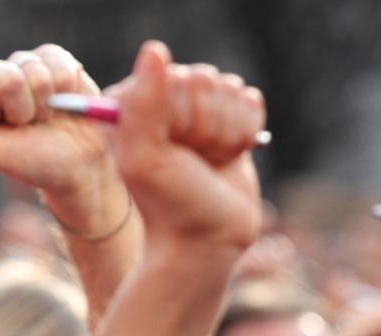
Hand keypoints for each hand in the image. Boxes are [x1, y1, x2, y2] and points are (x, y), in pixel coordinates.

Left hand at [0, 44, 120, 232]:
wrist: (78, 166)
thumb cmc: (34, 161)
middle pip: (5, 75)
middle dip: (21, 109)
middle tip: (27, 125)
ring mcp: (28, 65)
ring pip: (34, 70)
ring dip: (44, 104)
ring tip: (46, 119)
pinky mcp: (58, 62)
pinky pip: (60, 64)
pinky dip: (65, 89)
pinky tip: (65, 102)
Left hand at [105, 41, 264, 253]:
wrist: (207, 242)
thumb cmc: (171, 205)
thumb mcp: (146, 157)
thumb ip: (145, 103)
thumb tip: (156, 50)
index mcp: (130, 101)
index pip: (172, 77)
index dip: (181, 117)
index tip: (172, 151)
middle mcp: (161, 99)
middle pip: (204, 80)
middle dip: (206, 127)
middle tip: (192, 160)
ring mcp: (196, 108)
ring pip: (230, 89)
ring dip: (226, 133)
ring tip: (208, 161)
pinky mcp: (228, 117)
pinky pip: (250, 99)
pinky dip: (247, 131)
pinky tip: (228, 156)